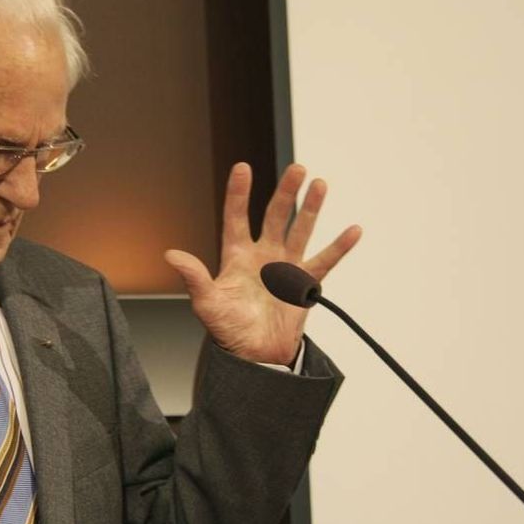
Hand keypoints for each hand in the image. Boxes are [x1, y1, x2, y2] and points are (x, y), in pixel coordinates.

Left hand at [164, 163, 360, 364]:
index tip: (243, 167)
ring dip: (310, 208)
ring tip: (319, 184)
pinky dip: (339, 247)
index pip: (236, 217)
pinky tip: (353, 230)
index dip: (239, 193)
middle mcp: (262, 255)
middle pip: (275, 216)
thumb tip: (171, 255)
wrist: (255, 356)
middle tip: (297, 169)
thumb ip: (194, 277)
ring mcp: (285, 267)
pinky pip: (325, 261)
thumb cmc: (228, 330)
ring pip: (300, 230)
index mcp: (236, 256)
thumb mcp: (206, 303)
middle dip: (285, 192)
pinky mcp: (304, 284)